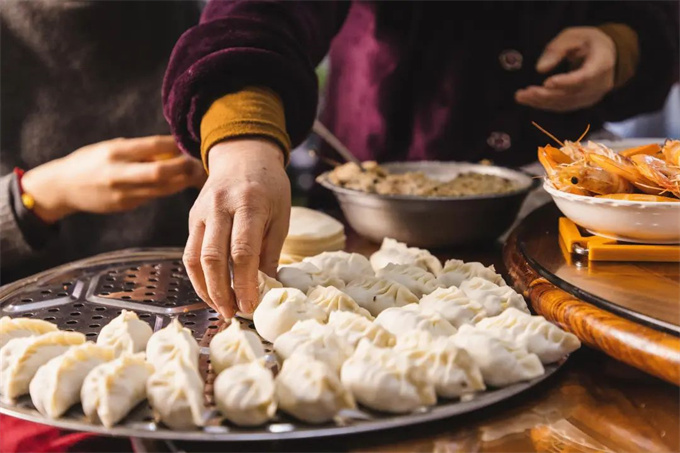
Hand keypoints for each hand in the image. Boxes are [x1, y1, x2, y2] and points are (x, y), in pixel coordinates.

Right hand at [21, 136, 204, 222]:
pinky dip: (168, 189)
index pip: (153, 146)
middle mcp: (119, 174)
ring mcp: (123, 193)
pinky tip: (178, 183)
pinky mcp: (126, 205)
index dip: (174, 144)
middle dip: (183, 167)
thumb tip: (170, 147)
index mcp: (115, 152)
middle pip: (161, 172)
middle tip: (198, 162)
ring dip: (182, 181)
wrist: (63, 187)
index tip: (187, 141)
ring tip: (196, 173)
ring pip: (162, 189)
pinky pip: (153, 196)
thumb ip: (137, 150)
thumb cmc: (90, 161)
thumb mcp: (110, 147)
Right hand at [183, 139, 290, 318]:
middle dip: (222, 291)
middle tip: (233, 313)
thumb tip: (266, 288)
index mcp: (249, 203)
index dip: (244, 282)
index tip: (251, 305)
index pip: (243, 250)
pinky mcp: (192, 218)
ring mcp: (201, 212)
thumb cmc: (269, 187)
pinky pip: (189, 252)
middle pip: (213, 256)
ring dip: (205, 289)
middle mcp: (220, 206)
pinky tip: (211, 291)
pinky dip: (198, 277)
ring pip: (195, 257)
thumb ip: (270, 251)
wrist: (243, 155)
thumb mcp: (280, 215)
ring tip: (221, 308)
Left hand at [515, 27, 615, 111]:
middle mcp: (599, 84)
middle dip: (546, 94)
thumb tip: (540, 69)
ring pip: (565, 103)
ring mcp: (591, 96)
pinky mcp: (582, 102)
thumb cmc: (588, 42)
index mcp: (602, 64)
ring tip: (521, 96)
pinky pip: (563, 106)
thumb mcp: (573, 36)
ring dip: (541, 102)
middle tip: (524, 92)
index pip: (585, 77)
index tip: (547, 83)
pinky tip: (529, 99)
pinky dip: (544, 104)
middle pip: (570, 94)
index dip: (566, 82)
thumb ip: (556, 49)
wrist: (607, 55)